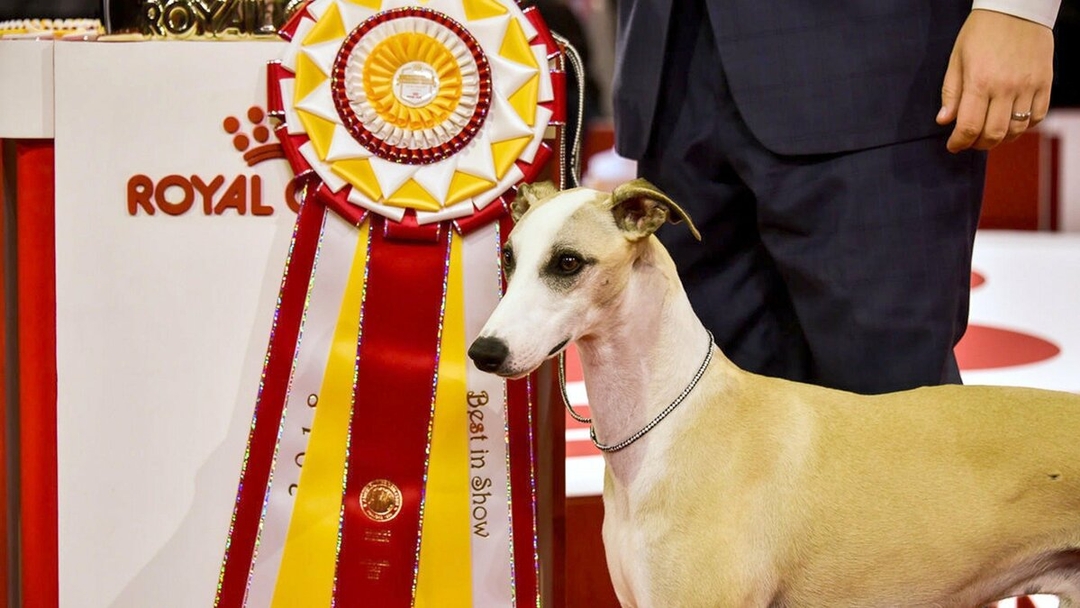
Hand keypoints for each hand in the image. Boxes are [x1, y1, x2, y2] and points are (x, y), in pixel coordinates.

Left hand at [936, 9, 1053, 152]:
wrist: (1016, 8)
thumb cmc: (981, 32)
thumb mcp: (957, 58)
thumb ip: (951, 92)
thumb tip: (944, 121)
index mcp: (979, 81)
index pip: (969, 127)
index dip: (959, 143)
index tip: (953, 146)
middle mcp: (1005, 87)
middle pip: (993, 134)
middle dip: (977, 144)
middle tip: (970, 141)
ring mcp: (1028, 85)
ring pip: (1016, 130)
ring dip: (1000, 139)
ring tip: (989, 133)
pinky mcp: (1045, 82)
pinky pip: (1038, 116)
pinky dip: (1024, 127)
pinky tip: (1012, 123)